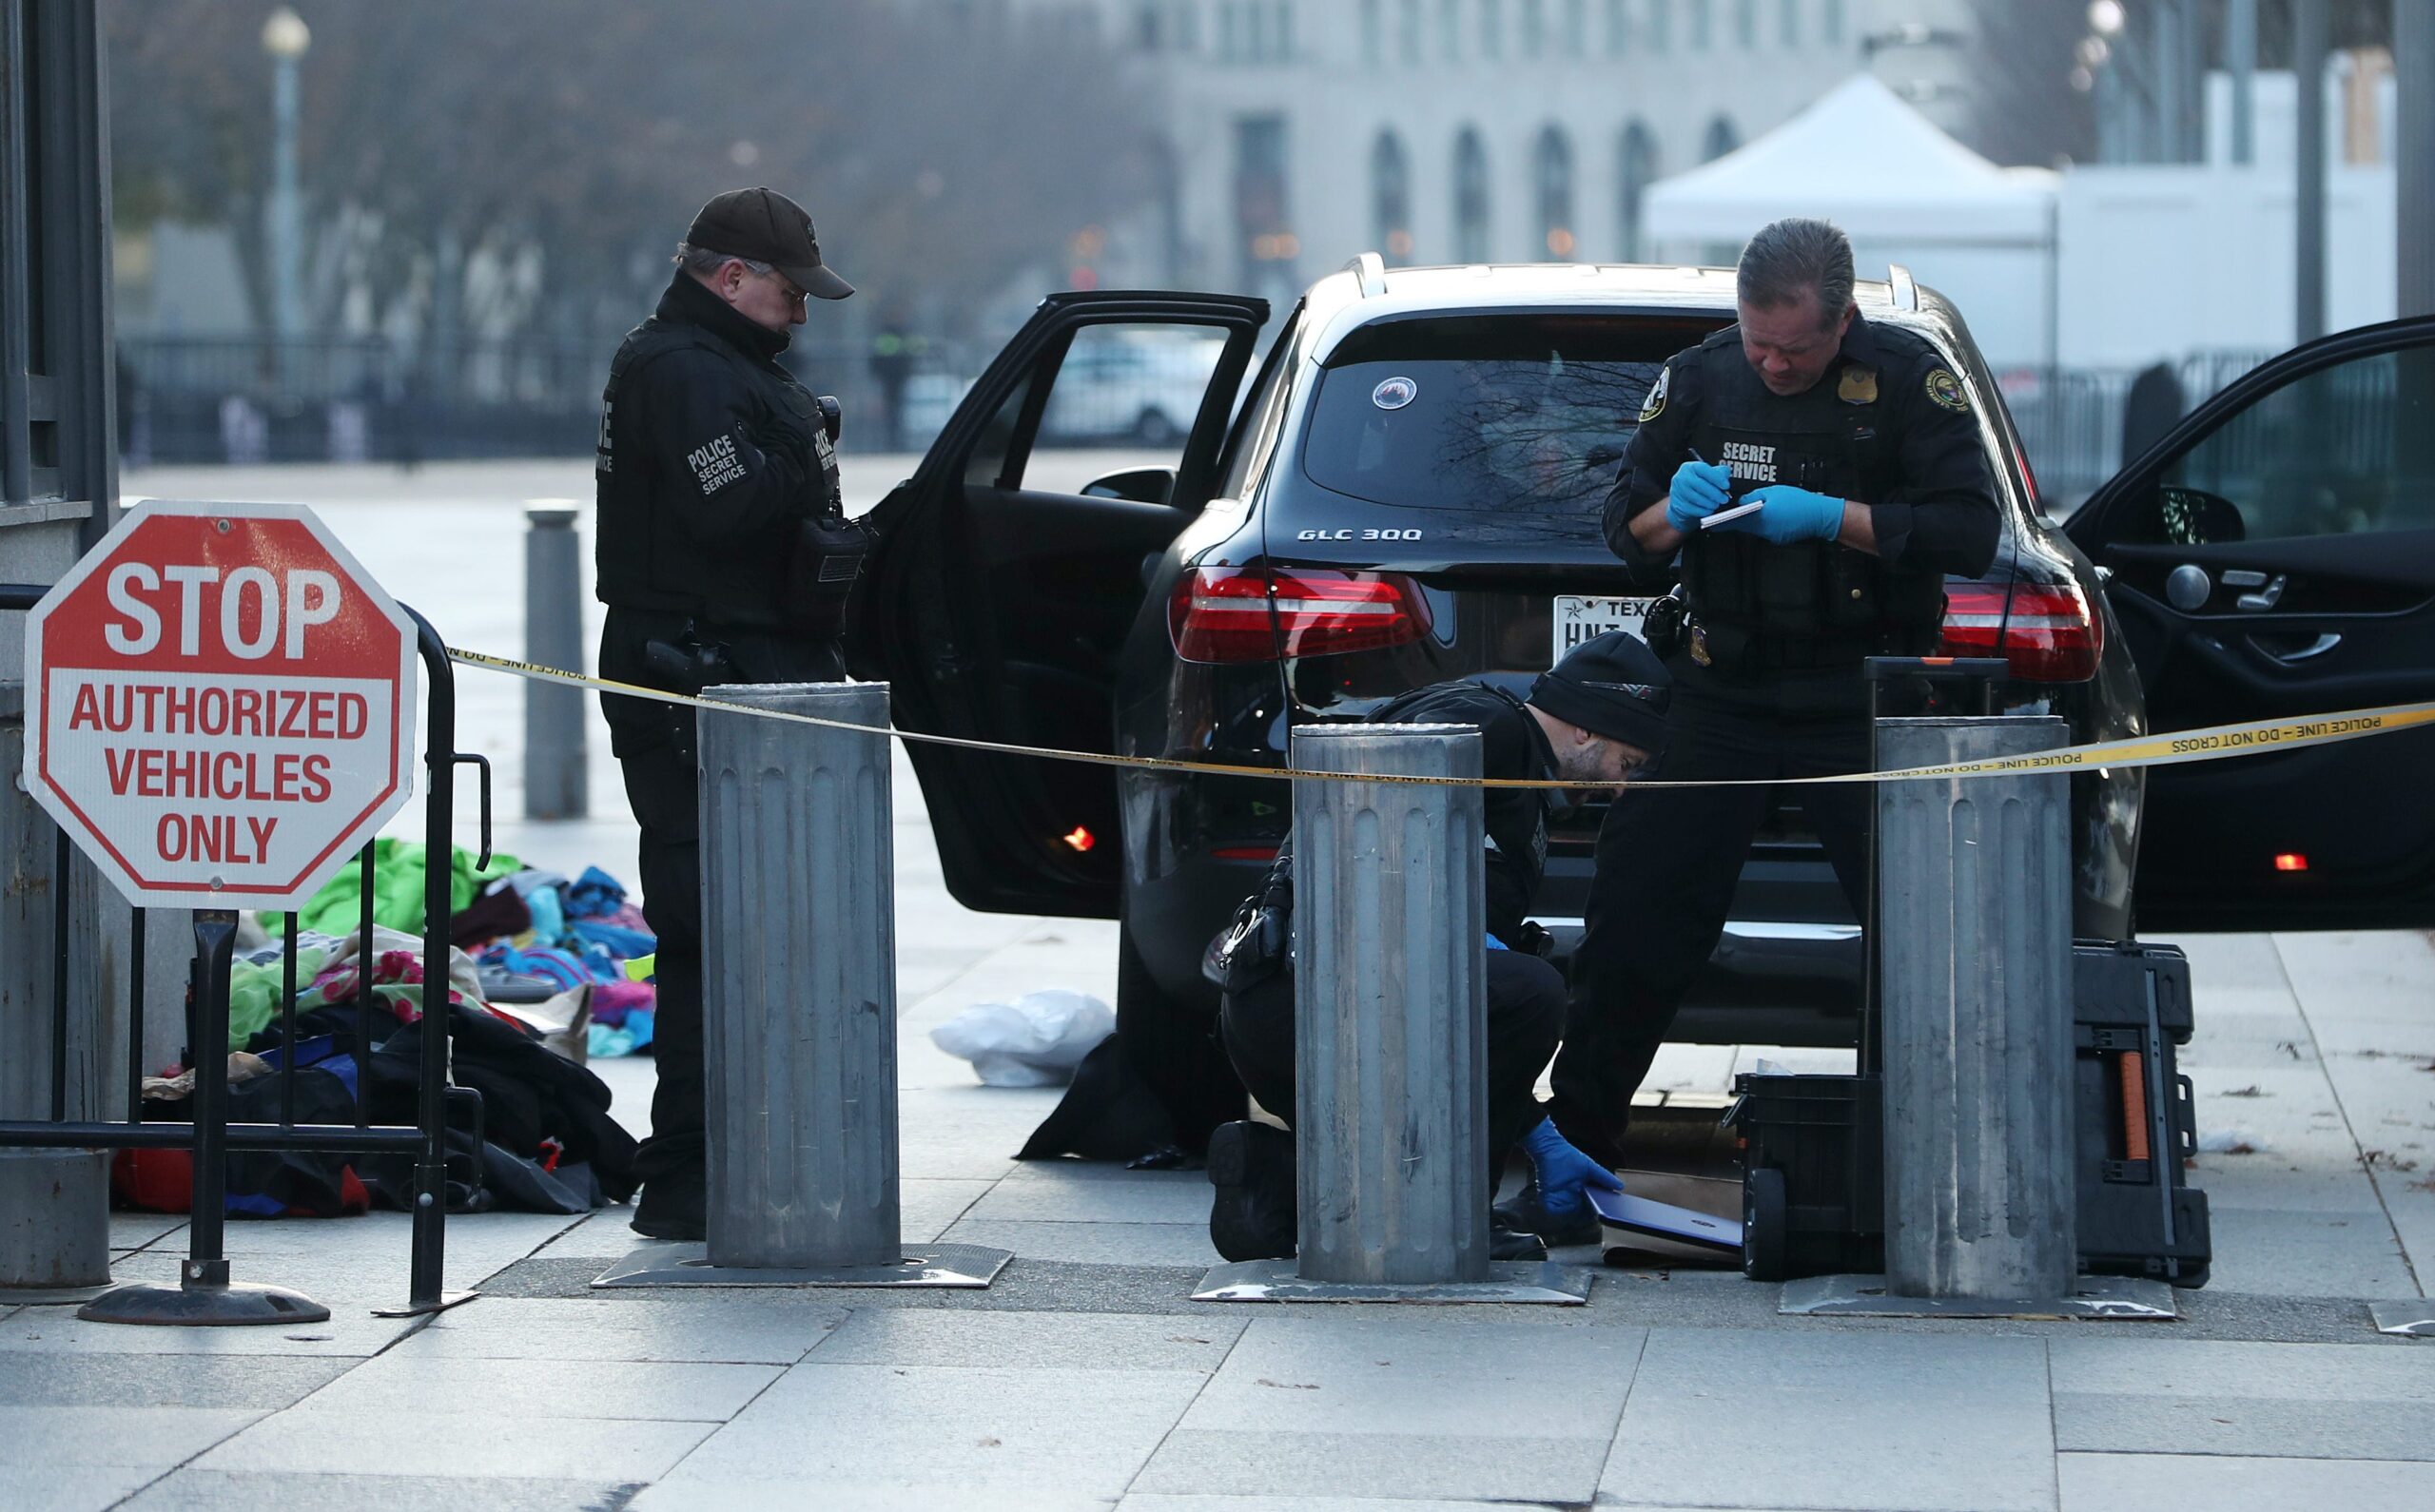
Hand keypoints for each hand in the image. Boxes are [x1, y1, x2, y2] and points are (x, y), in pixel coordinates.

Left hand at [1521, 1117, 1623, 1221]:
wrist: (1551, 1148)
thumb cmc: (1569, 1156)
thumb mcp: (1591, 1168)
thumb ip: (1605, 1178)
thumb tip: (1620, 1186)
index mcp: (1580, 1193)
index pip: (1590, 1207)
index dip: (1598, 1211)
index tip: (1607, 1212)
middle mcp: (1570, 1198)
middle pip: (1581, 1214)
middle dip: (1590, 1216)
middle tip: (1600, 1214)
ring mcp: (1559, 1199)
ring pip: (1569, 1215)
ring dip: (1577, 1216)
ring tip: (1589, 1212)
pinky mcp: (1548, 1198)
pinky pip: (1554, 1210)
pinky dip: (1562, 1212)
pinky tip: (1572, 1208)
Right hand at [1664, 459, 1731, 532]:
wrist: (1682, 498)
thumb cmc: (1698, 485)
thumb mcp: (1707, 475)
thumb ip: (1719, 472)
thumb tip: (1725, 475)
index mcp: (1690, 467)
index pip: (1704, 469)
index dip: (1717, 478)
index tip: (1726, 485)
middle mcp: (1682, 478)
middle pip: (1700, 485)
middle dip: (1715, 493)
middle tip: (1724, 498)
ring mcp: (1678, 492)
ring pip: (1697, 498)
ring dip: (1710, 503)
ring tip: (1716, 504)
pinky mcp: (1678, 505)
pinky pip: (1694, 509)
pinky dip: (1704, 511)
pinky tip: (1709, 510)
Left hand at [1720, 484, 1846, 544]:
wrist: (1820, 516)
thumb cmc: (1799, 501)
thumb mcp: (1774, 492)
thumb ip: (1754, 496)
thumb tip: (1741, 502)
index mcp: (1761, 516)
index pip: (1735, 522)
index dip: (1721, 523)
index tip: (1710, 524)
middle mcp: (1764, 530)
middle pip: (1743, 527)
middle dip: (1734, 522)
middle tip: (1723, 518)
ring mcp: (1771, 536)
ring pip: (1754, 530)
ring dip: (1750, 523)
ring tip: (1749, 514)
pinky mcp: (1779, 539)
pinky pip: (1765, 532)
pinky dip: (1763, 525)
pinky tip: (1768, 518)